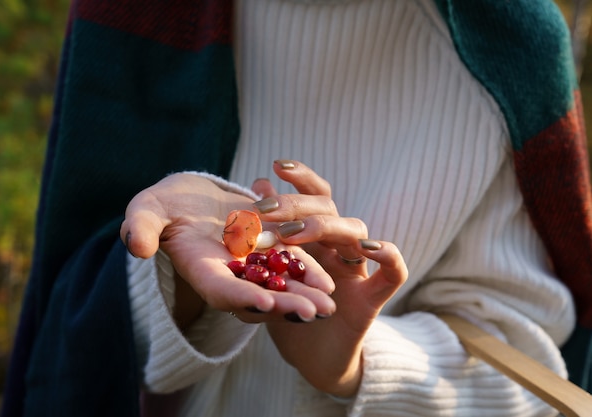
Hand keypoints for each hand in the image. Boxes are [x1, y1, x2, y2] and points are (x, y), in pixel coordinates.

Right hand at [120, 173, 335, 329]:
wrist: (187, 195)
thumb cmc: (162, 203)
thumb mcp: (146, 209)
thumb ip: (140, 226)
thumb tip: (136, 246)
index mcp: (200, 269)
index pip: (219, 289)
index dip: (240, 297)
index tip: (262, 303)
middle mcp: (229, 273)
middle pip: (258, 295)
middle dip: (285, 305)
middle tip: (313, 314)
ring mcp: (251, 263)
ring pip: (280, 283)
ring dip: (304, 294)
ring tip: (328, 305)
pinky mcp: (268, 247)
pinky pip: (290, 261)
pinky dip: (307, 269)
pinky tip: (329, 279)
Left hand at [252, 161, 407, 396]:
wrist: (311, 359)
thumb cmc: (291, 311)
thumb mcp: (271, 272)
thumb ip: (267, 232)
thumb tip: (257, 186)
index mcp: (316, 239)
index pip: (315, 198)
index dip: (301, 179)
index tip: (276, 166)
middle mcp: (338, 248)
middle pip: (328, 211)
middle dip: (296, 206)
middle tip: (265, 211)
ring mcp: (357, 272)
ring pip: (356, 233)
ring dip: (326, 228)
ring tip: (294, 235)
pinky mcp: (372, 300)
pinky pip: (393, 273)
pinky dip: (389, 256)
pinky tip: (371, 249)